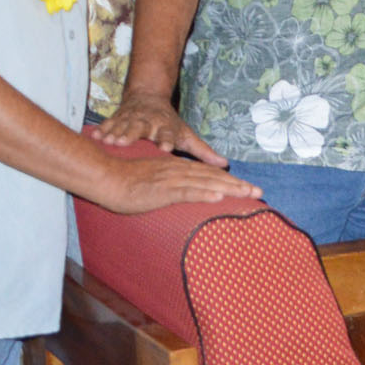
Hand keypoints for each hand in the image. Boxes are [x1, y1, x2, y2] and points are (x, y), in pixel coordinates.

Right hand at [90, 149, 259, 214]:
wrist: (105, 177)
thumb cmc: (126, 182)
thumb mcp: (154, 181)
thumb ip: (171, 186)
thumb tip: (183, 196)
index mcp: (177, 168)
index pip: (209, 174)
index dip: (231, 181)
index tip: (249, 188)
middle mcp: (178, 170)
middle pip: (213, 176)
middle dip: (238, 184)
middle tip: (259, 192)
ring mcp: (171, 179)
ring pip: (206, 182)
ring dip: (229, 188)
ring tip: (248, 194)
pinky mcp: (161, 189)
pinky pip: (186, 190)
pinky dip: (203, 192)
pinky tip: (218, 196)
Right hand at [96, 92, 228, 166]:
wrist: (147, 97)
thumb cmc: (169, 124)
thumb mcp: (186, 135)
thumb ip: (202, 152)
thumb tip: (225, 166)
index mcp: (166, 127)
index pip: (167, 134)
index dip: (166, 140)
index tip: (165, 148)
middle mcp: (149, 122)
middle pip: (142, 128)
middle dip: (133, 134)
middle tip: (125, 142)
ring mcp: (132, 119)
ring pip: (123, 125)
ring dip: (116, 132)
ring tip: (109, 141)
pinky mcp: (117, 118)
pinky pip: (108, 124)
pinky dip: (102, 129)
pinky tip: (95, 136)